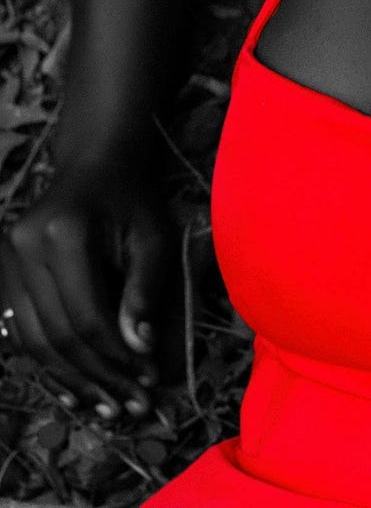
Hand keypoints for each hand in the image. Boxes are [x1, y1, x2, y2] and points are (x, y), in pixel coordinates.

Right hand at [0, 147, 180, 418]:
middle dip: (99, 376)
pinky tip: (76, 390)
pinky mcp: (3, 272)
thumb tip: (141, 349)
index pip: (87, 315)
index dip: (116, 356)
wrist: (96, 165)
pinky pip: (21, 331)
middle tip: (132, 405)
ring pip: (36, 340)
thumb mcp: (153, 237)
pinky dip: (50, 364)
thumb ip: (145, 290)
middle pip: (59, 333)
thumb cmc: (132, 201)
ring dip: (74, 380)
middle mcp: (25, 246)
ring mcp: (8, 259)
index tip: (147, 381)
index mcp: (64, 232)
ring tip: (109, 407)